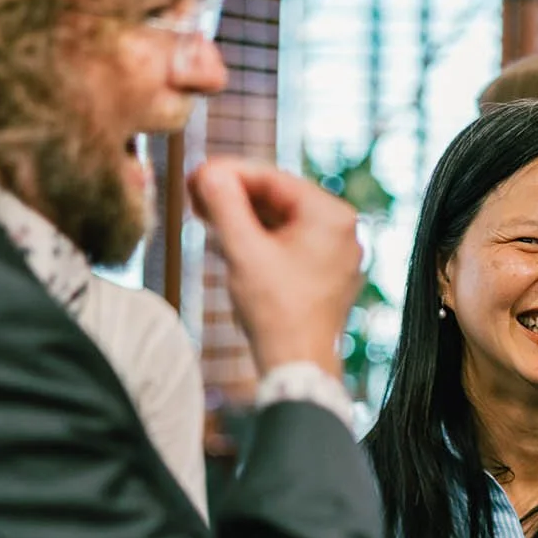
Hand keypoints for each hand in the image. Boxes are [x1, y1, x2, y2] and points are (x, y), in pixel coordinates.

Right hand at [189, 159, 361, 377]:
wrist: (298, 366)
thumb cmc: (275, 311)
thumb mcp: (243, 250)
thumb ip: (225, 205)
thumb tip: (209, 171)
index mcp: (331, 215)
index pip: (272, 179)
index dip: (229, 173)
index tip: (196, 173)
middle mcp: (343, 230)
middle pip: (278, 199)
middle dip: (235, 196)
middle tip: (195, 192)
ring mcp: (338, 253)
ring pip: (283, 222)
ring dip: (244, 217)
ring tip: (205, 213)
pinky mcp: (328, 274)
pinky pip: (291, 244)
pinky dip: (261, 239)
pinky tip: (230, 237)